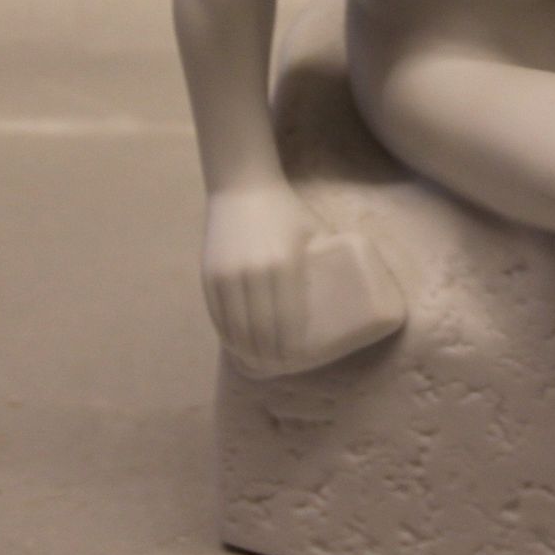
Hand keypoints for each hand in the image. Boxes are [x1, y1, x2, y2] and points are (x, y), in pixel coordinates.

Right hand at [202, 180, 311, 371]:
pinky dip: (227, 335)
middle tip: (279, 367)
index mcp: (284, 265)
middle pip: (260, 330)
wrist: (242, 187)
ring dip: (247, 351)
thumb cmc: (286, 209)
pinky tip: (236, 345)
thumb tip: (345, 286)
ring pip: (235, 328)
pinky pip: (217, 315)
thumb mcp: (314, 231)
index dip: (290, 347)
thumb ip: (324, 259)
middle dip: (270, 355)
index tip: (296, 361)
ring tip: (259, 363)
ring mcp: (227, 275)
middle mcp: (253, 274)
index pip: (286, 320)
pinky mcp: (209, 275)